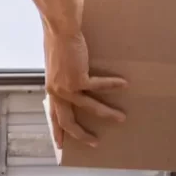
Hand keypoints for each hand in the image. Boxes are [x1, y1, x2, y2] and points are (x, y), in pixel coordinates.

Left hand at [44, 28, 126, 147]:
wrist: (59, 30)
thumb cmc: (57, 43)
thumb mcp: (55, 67)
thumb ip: (61, 80)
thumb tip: (70, 86)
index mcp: (51, 90)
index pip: (53, 116)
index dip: (57, 132)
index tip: (61, 145)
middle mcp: (57, 92)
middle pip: (67, 122)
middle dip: (81, 135)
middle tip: (95, 143)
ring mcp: (66, 87)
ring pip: (89, 108)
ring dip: (107, 114)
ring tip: (121, 118)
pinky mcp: (77, 79)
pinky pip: (98, 87)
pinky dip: (112, 85)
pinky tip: (124, 84)